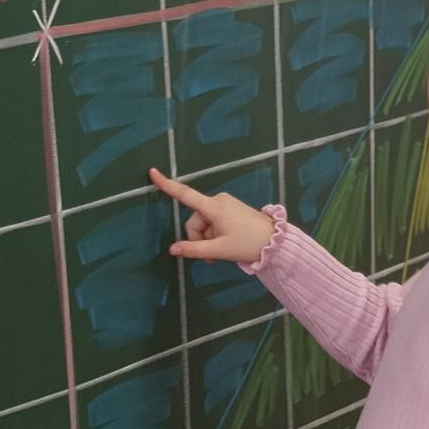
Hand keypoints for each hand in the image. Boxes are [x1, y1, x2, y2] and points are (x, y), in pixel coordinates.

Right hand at [149, 167, 275, 266]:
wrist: (276, 242)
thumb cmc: (248, 244)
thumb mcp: (219, 250)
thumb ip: (194, 250)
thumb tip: (173, 249)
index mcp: (214, 207)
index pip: (185, 195)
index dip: (167, 185)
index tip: (152, 172)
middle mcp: (218, 201)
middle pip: (195, 220)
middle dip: (198, 238)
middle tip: (211, 256)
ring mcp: (225, 204)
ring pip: (204, 224)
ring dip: (207, 239)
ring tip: (220, 253)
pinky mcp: (230, 209)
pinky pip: (213, 222)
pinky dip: (214, 234)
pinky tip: (224, 245)